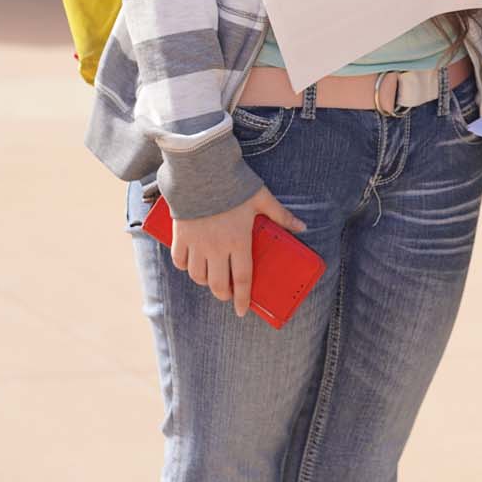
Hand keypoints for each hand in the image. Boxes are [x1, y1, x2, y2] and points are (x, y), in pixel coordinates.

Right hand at [171, 186, 305, 318]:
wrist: (203, 170)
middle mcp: (217, 248)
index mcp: (238, 242)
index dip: (243, 299)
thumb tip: (303, 227)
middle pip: (218, 285)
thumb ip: (281, 215)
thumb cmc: (235, 184)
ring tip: (212, 277)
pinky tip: (191, 264)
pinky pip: (179, 261)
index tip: (243, 311)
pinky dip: (185, 267)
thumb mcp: (262, 198)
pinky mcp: (181, 236)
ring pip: (198, 276)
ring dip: (206, 281)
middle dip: (224, 295)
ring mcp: (197, 244)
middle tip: (228, 294)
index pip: (243, 279)